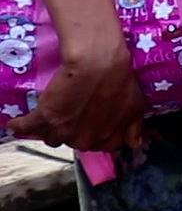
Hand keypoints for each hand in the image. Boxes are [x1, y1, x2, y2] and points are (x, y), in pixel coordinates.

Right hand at [9, 37, 144, 150]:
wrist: (98, 64)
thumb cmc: (120, 82)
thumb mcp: (135, 105)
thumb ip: (134, 128)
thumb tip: (134, 144)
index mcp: (106, 140)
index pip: (100, 146)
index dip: (97, 133)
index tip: (93, 122)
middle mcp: (83, 141)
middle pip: (74, 141)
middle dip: (75, 130)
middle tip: (75, 113)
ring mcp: (62, 132)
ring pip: (51, 137)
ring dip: (51, 129)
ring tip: (51, 116)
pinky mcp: (43, 119)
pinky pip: (26, 128)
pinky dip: (20, 126)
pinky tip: (17, 123)